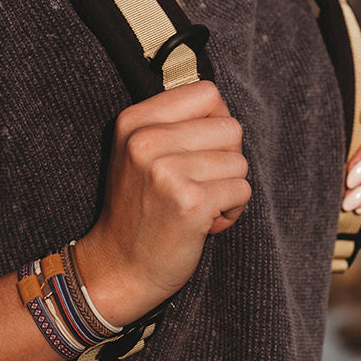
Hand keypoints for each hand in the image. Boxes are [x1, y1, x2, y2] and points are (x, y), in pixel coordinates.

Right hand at [74, 81, 249, 326]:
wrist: (118, 267)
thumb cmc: (139, 206)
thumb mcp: (138, 151)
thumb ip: (174, 122)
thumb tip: (224, 109)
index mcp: (134, 120)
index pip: (207, 92)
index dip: (216, 120)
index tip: (202, 147)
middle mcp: (146, 140)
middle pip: (230, 127)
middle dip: (227, 158)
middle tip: (201, 183)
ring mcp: (167, 171)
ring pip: (239, 162)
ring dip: (229, 187)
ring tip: (201, 203)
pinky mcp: (190, 203)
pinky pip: (241, 191)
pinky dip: (232, 210)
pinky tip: (206, 222)